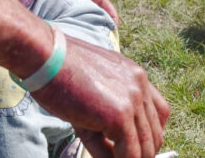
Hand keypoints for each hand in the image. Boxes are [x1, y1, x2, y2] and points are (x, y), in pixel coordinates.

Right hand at [32, 36, 168, 157]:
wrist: (45, 56)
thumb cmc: (59, 71)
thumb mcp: (93, 89)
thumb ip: (110, 115)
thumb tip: (117, 152)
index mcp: (135, 75)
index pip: (159, 113)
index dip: (148, 135)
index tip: (132, 146)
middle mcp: (139, 85)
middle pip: (155, 133)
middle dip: (140, 152)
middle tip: (118, 157)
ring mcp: (132, 100)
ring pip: (145, 148)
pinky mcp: (119, 115)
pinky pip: (128, 153)